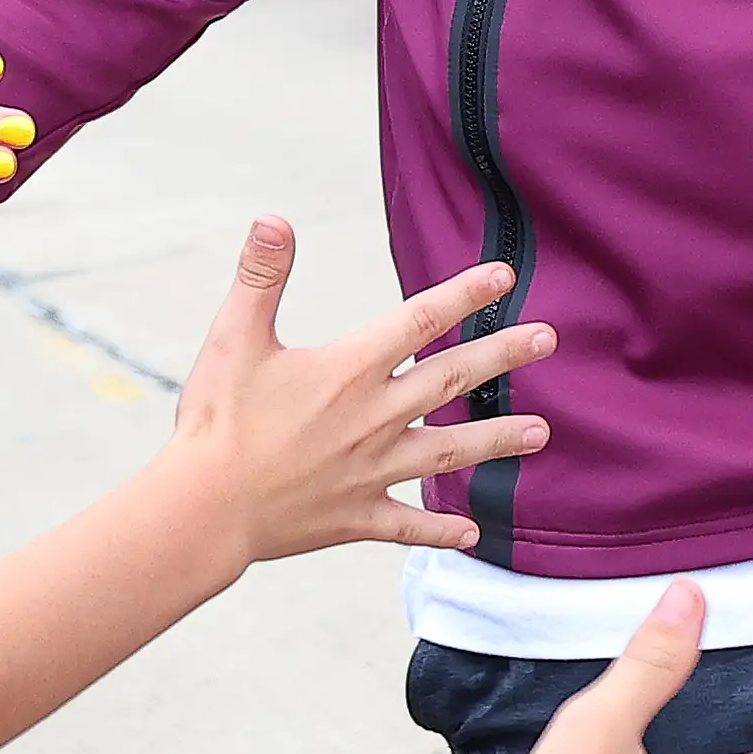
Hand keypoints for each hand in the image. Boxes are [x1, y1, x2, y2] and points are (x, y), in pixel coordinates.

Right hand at [164, 220, 552, 562]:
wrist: (204, 509)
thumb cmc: (216, 422)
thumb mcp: (234, 338)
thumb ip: (261, 276)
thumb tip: (274, 219)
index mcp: (349, 371)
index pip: (419, 320)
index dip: (464, 294)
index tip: (504, 276)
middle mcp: (373, 419)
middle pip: (452, 379)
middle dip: (503, 355)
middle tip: (548, 339)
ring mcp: (371, 472)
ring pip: (449, 453)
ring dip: (498, 440)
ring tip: (542, 433)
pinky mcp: (356, 516)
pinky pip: (408, 524)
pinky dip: (441, 529)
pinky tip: (472, 534)